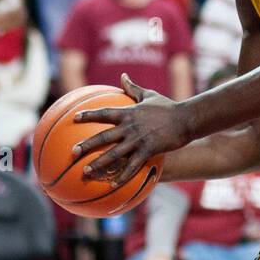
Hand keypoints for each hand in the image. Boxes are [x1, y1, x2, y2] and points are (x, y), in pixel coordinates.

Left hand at [72, 73, 191, 186]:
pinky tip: (112, 184)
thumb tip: (123, 75)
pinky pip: (132, 166)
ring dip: (99, 164)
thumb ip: (133, 88)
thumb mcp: (149, 95)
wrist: (186, 119)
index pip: (104, 113)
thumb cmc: (168, 106)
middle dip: (87, 145)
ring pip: (114, 154)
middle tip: (72, 152)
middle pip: (103, 137)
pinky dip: (122, 176)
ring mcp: (138, 140)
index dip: (88, 115)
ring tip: (86, 172)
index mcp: (128, 113)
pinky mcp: (148, 151)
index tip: (74, 118)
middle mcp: (130, 127)